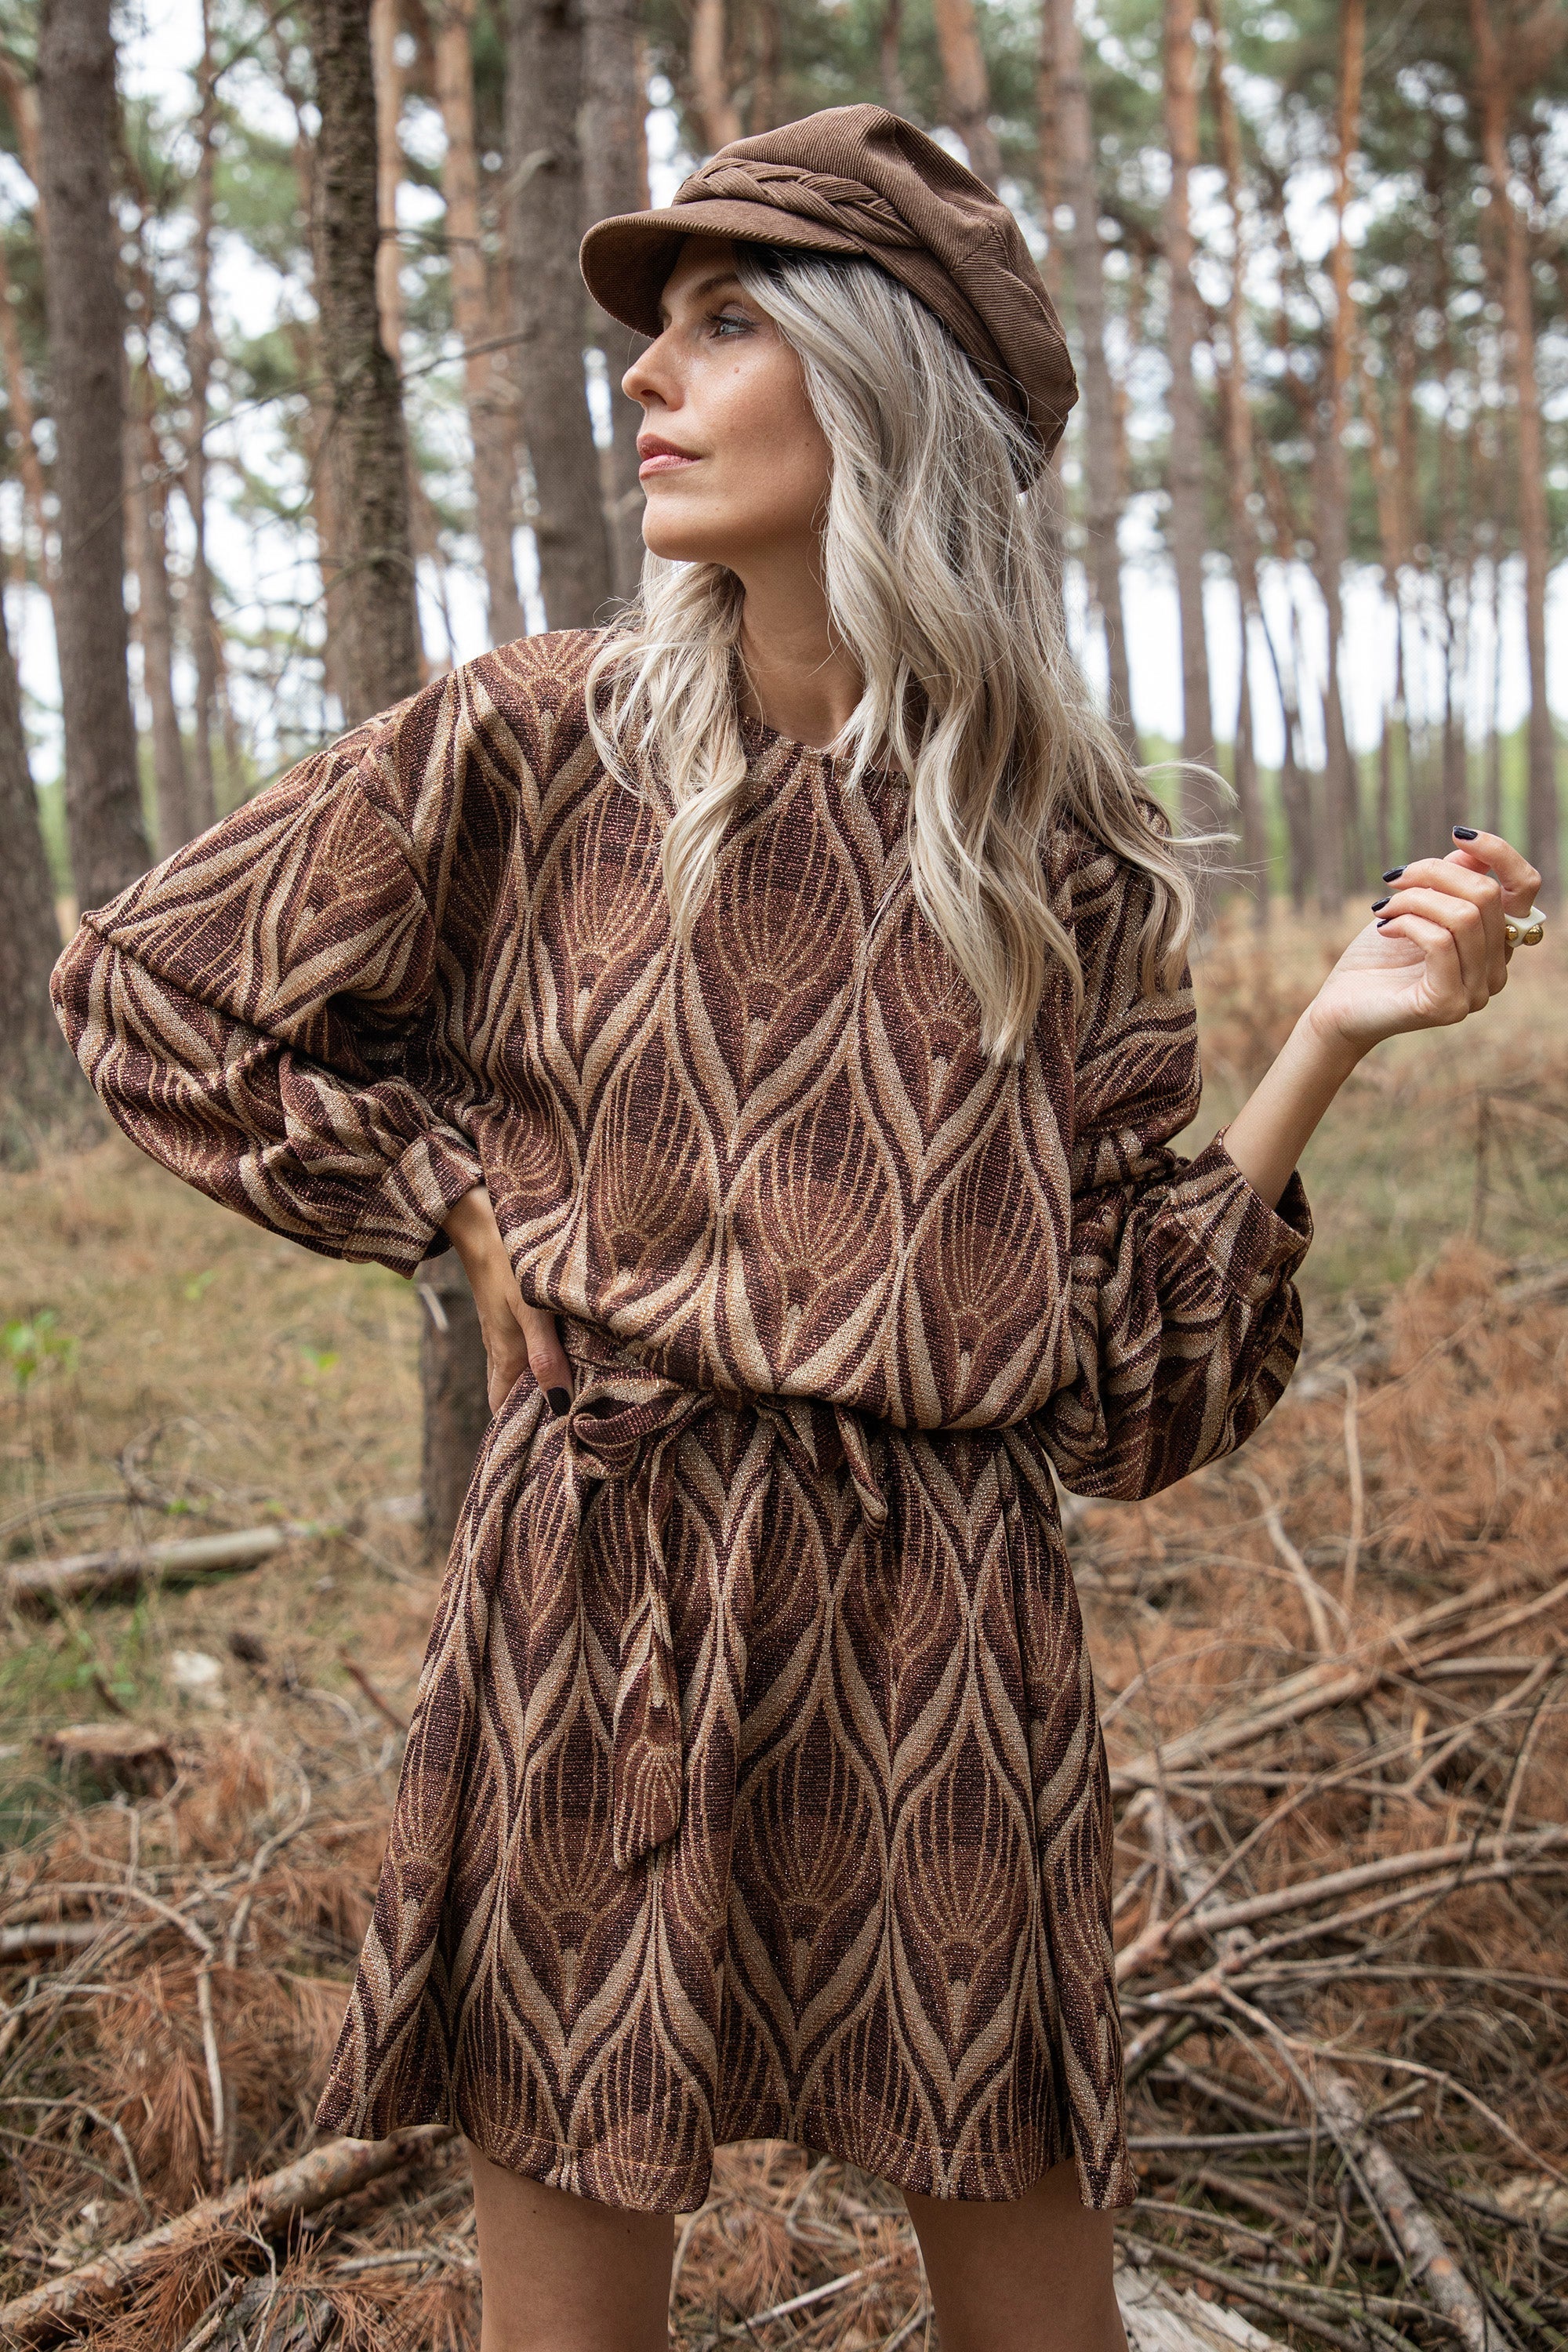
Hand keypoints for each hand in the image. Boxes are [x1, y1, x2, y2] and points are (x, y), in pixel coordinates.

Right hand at [440, 1187, 573, 1416]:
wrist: (483, 1216)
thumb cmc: (508, 1263)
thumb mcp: (532, 1311)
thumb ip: (545, 1356)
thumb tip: (557, 1406)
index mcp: (504, 1357)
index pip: (501, 1410)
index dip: (517, 1433)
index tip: (544, 1452)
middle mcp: (501, 1348)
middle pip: (510, 1395)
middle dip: (530, 1415)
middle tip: (566, 1433)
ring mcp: (504, 1330)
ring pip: (518, 1371)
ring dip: (538, 1387)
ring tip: (573, 1402)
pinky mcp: (511, 1311)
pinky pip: (524, 1349)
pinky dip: (540, 1362)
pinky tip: (566, 1356)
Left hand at [1306, 828, 1542, 1056]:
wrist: (1340, 1007)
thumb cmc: (1378, 956)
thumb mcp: (1416, 907)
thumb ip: (1449, 881)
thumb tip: (1471, 849)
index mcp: (1496, 943)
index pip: (1525, 887)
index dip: (1499, 853)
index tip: (1457, 834)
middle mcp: (1496, 970)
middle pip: (1486, 894)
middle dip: (1434, 873)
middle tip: (1394, 880)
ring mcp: (1477, 992)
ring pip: (1463, 916)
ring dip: (1414, 899)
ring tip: (1383, 907)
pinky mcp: (1449, 1004)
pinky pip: (1439, 942)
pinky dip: (1407, 923)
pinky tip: (1384, 928)